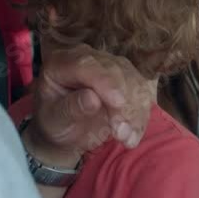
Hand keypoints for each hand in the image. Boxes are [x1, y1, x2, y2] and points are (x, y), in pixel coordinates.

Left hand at [28, 44, 154, 161]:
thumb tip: (92, 98)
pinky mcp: (128, 80)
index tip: (118, 103)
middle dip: (124, 101)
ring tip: (126, 139)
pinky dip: (141, 117)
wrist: (68, 132)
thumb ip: (70, 108)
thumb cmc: (56, 123)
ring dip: (135, 111)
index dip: (106, 82)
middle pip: (116, 70)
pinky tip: (132, 137)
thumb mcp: (55, 120)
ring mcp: (111, 67)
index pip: (87, 64)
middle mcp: (89, 58)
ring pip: (134, 80)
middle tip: (121, 133)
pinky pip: (143, 94)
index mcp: (62, 62)